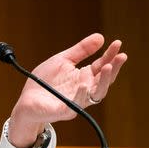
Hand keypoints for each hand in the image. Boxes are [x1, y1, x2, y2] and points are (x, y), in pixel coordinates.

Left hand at [7, 34, 126, 147]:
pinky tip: (84, 85)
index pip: (101, 66)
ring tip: (107, 67)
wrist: (27, 100)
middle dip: (114, 68)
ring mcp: (76, 101)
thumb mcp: (63, 60)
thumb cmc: (45, 81)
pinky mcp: (64, 111)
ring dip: (103, 82)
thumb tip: (101, 37)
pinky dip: (81, 95)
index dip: (110, 55)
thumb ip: (81, 50)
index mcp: (84, 77)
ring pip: (96, 95)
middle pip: (104, 81)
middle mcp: (84, 90)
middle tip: (121, 56)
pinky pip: (76, 105)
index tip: (117, 43)